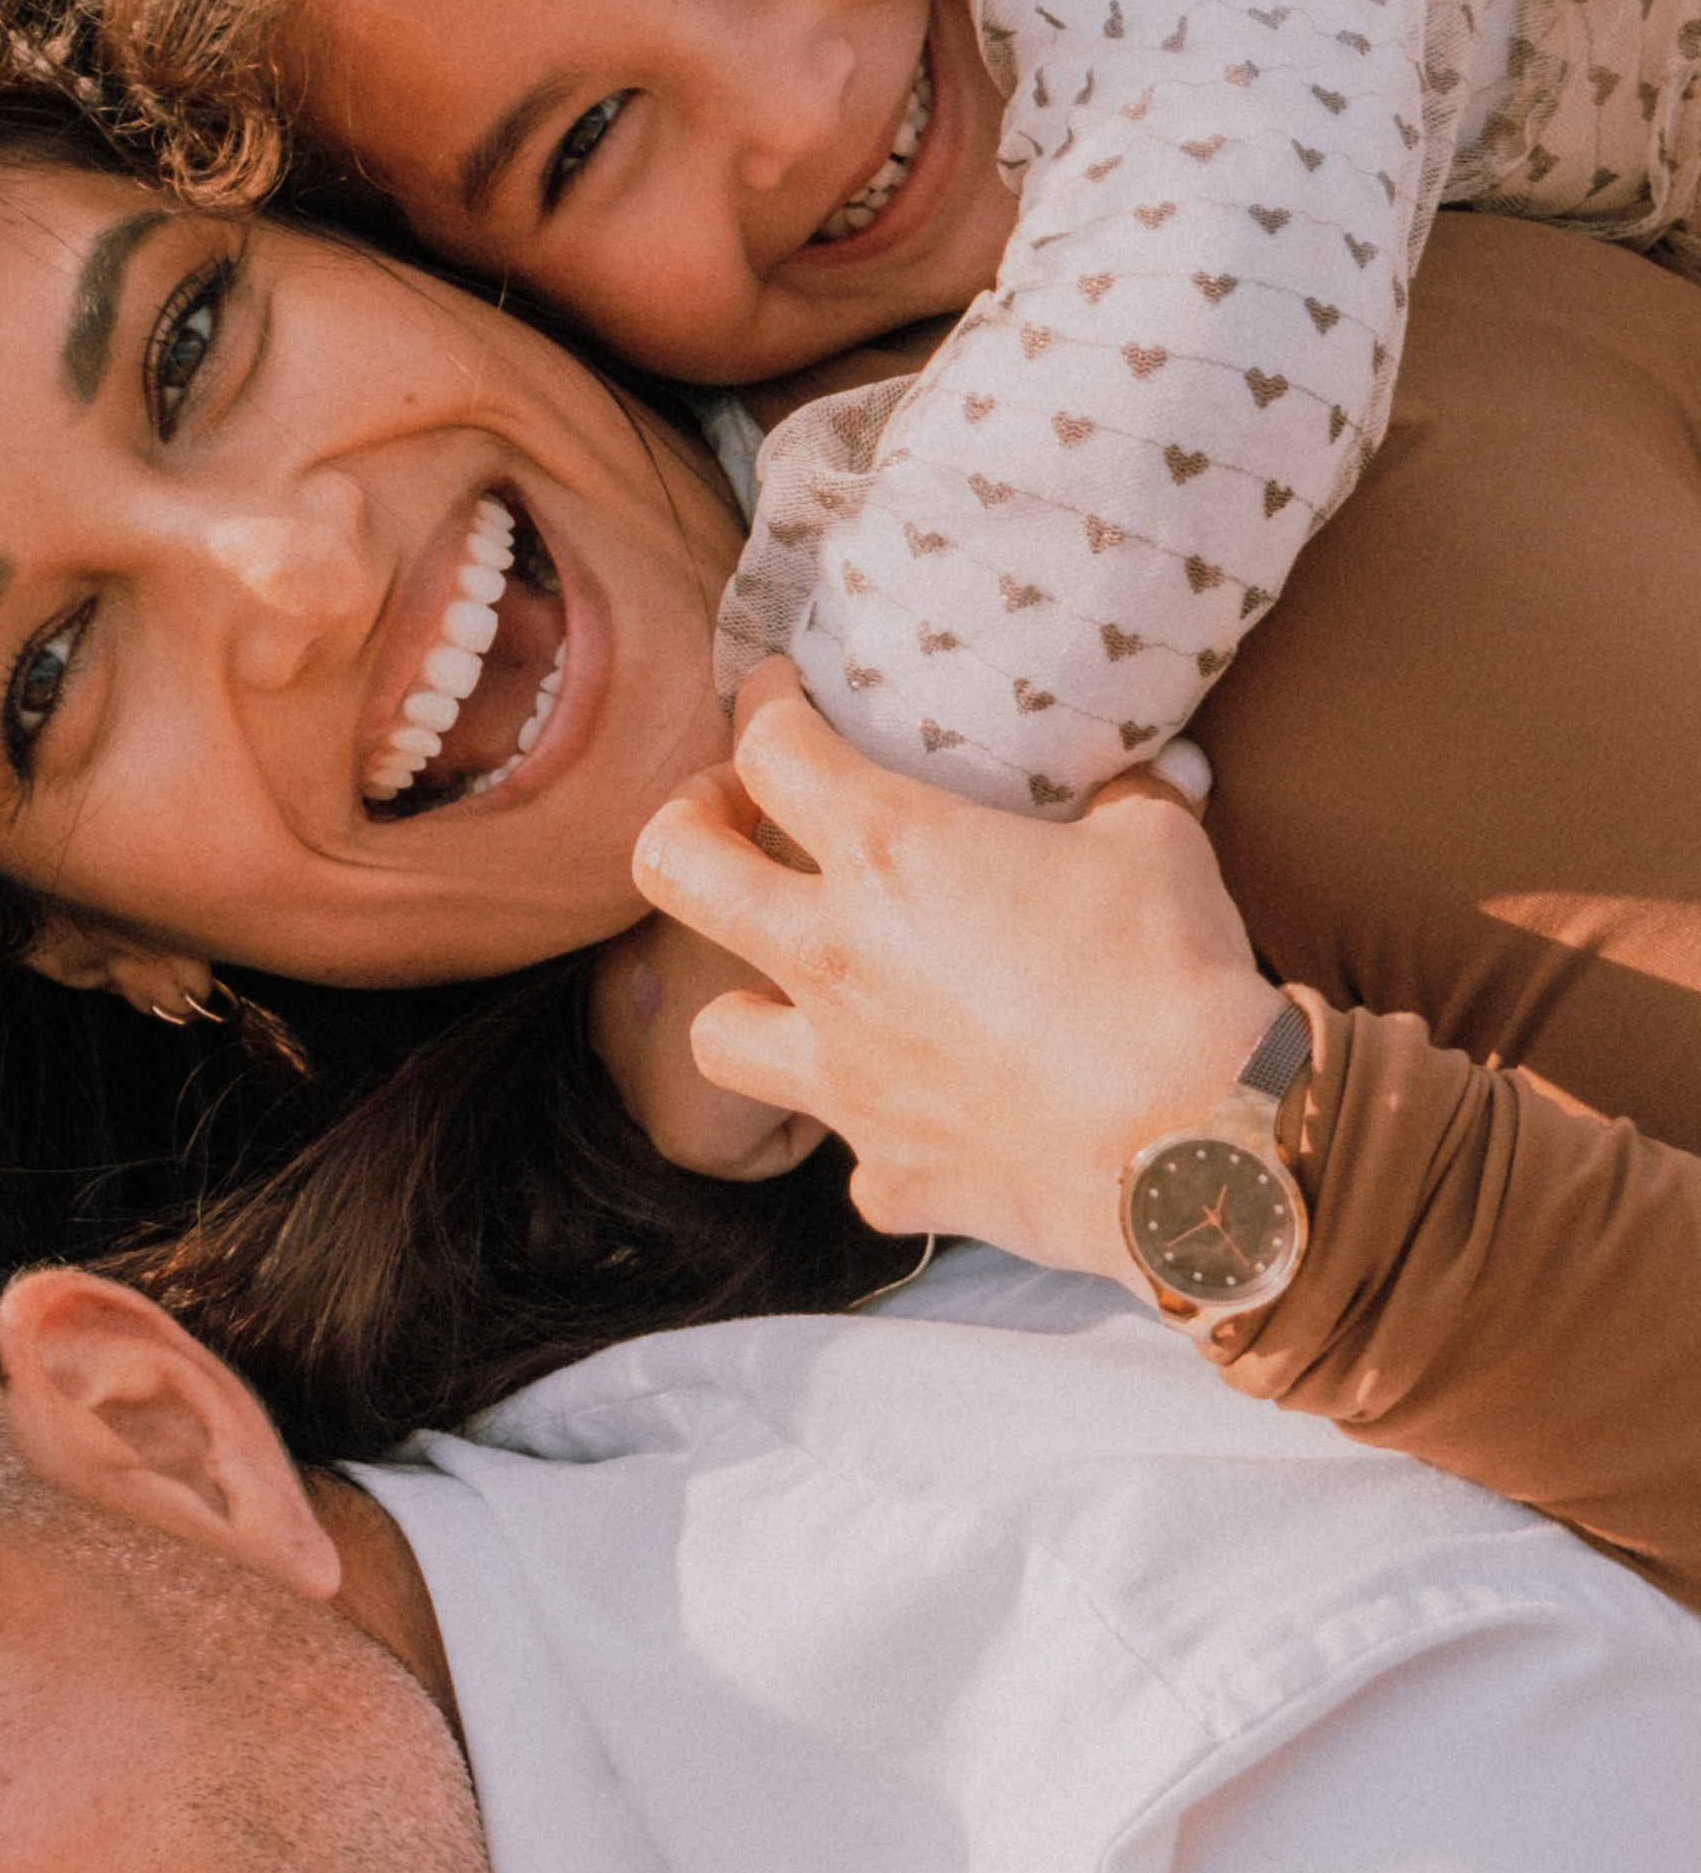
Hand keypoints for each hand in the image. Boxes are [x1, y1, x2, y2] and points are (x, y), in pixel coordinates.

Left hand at [632, 663, 1280, 1289]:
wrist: (1198, 1153)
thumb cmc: (1173, 980)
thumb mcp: (1156, 845)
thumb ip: (1124, 802)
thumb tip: (1146, 780)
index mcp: (888, 854)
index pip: (770, 749)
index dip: (764, 706)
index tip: (777, 697)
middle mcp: (835, 962)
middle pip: (673, 868)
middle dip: (686, 824)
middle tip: (733, 819)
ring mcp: (847, 1079)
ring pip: (713, 1032)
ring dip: (742, 998)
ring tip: (797, 984)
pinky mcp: (888, 1176)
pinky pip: (851, 1153)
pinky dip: (880, 1130)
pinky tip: (928, 1115)